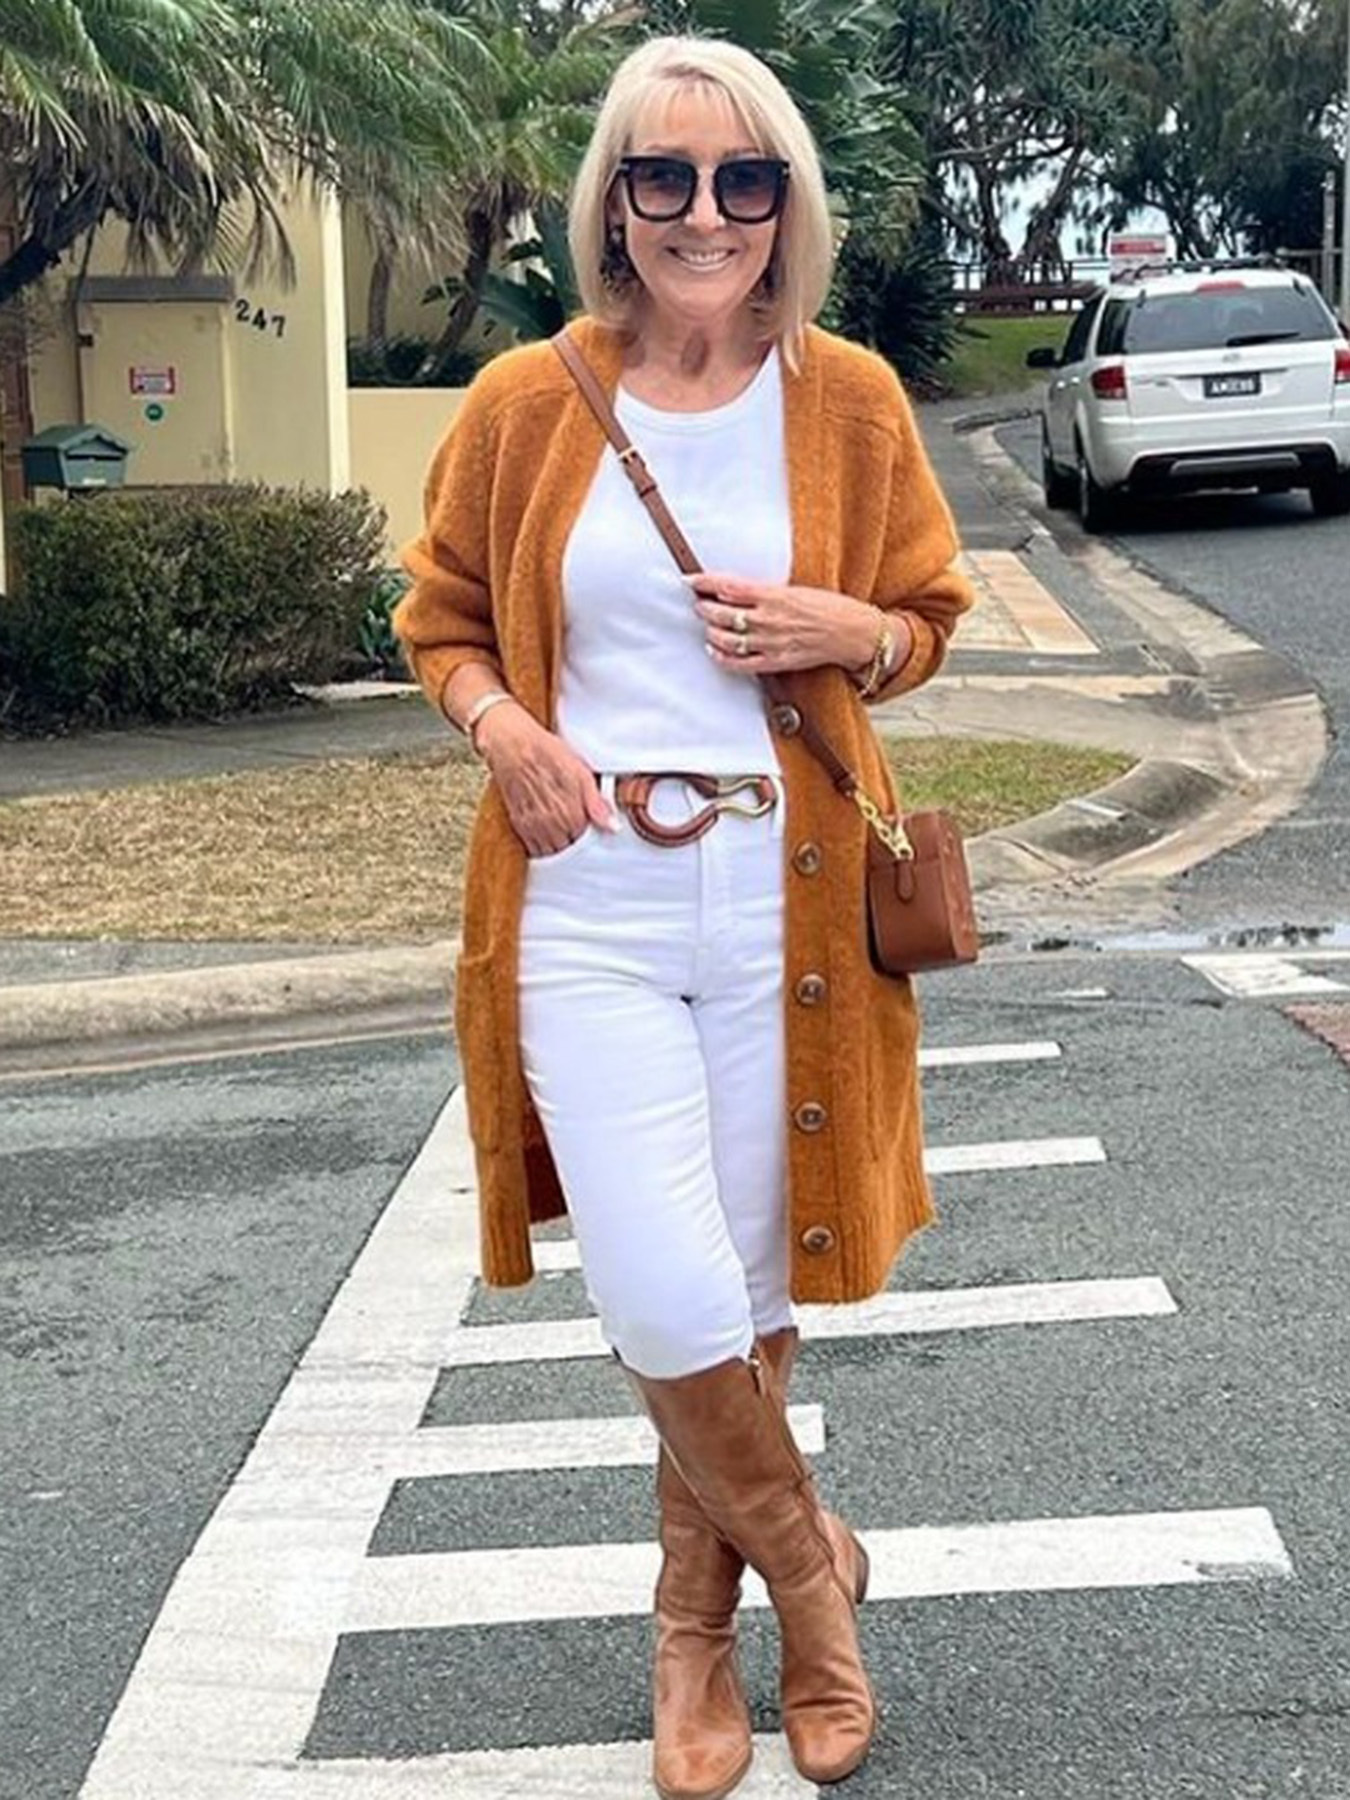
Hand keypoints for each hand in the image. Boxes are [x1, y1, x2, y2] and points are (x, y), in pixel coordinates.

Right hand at [474, 704, 617, 856]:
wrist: (513, 745)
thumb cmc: (549, 753)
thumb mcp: (581, 772)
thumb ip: (597, 803)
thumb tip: (613, 827)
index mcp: (571, 812)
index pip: (587, 841)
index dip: (590, 833)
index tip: (590, 822)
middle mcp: (551, 824)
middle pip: (569, 849)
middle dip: (575, 841)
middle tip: (576, 823)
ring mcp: (533, 826)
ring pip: (551, 851)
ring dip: (558, 844)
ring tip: (562, 828)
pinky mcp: (518, 824)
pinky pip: (533, 848)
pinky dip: (542, 845)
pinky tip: (547, 831)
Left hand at [686, 573, 882, 676]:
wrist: (852, 632)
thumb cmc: (828, 606)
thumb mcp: (795, 589)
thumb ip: (763, 591)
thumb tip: (732, 589)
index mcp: (775, 595)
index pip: (728, 586)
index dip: (704, 582)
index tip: (689, 580)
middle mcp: (769, 619)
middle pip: (722, 613)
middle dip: (704, 607)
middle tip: (698, 603)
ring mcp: (770, 643)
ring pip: (726, 638)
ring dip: (710, 631)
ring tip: (707, 624)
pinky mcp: (775, 662)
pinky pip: (739, 663)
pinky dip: (721, 657)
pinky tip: (714, 649)